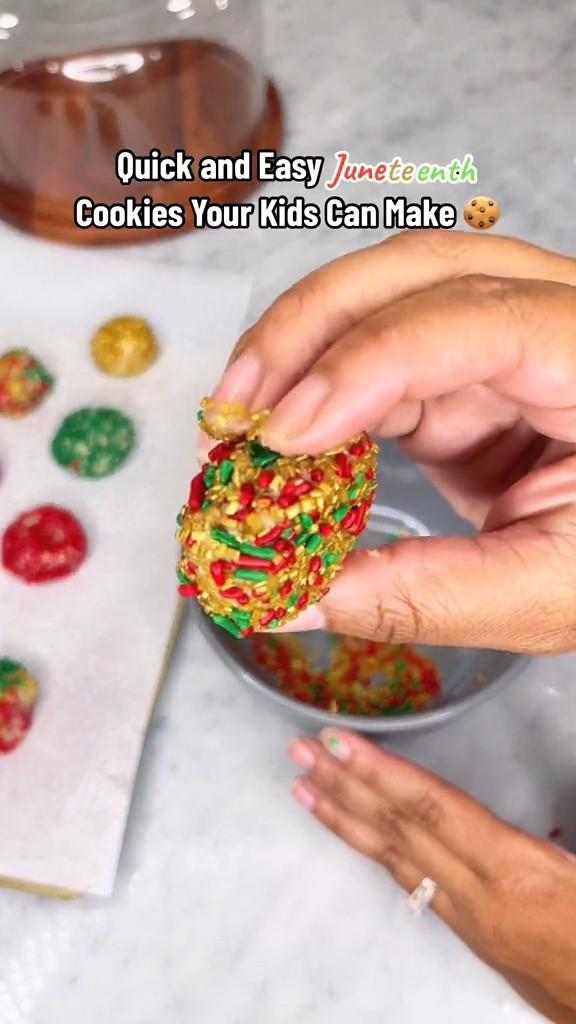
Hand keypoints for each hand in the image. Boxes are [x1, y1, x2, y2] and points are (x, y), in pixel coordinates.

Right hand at [201, 230, 575, 652]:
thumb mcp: (549, 591)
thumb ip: (425, 596)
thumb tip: (290, 597)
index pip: (477, 318)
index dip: (368, 364)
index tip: (288, 434)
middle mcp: (554, 318)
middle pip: (419, 269)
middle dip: (308, 329)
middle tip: (234, 409)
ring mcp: (506, 336)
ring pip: (386, 297)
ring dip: (297, 348)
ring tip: (234, 418)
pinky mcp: (466, 371)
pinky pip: (376, 358)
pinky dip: (316, 393)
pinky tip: (275, 438)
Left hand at [287, 729, 575, 1022]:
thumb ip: (547, 839)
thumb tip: (526, 793)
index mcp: (514, 870)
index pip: (431, 808)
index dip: (381, 772)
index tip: (338, 742)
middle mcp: (478, 894)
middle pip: (399, 830)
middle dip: (344, 786)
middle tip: (297, 752)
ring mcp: (465, 916)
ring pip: (393, 857)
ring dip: (343, 815)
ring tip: (302, 784)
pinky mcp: (465, 929)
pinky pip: (406, 878)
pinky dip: (371, 847)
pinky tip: (349, 826)